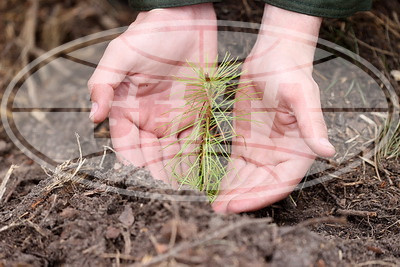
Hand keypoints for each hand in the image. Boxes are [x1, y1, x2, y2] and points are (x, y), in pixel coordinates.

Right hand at [88, 4, 216, 184]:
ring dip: (176, 171)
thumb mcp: (122, 54)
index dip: (133, 163)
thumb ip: (105, 82)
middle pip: (150, 153)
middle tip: (166, 194)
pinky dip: (195, 157)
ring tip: (182, 191)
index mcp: (127, 108)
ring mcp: (171, 118)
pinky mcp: (194, 114)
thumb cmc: (151, 34)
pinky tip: (197, 174)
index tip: (142, 182)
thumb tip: (93, 116)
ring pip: (172, 152)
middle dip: (156, 174)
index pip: (126, 143)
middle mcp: (148, 118)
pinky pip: (194, 140)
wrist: (187, 21)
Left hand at [213, 5, 334, 212]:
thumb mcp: (302, 96)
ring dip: (231, 192)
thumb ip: (312, 125)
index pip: (280, 182)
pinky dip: (226, 177)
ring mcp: (263, 150)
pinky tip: (214, 187)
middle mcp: (281, 154)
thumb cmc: (291, 73)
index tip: (237, 204)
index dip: (259, 196)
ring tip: (213, 205)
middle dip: (241, 198)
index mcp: (299, 149)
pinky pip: (236, 165)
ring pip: (247, 179)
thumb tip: (327, 151)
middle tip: (218, 210)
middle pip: (260, 185)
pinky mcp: (246, 141)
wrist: (272, 57)